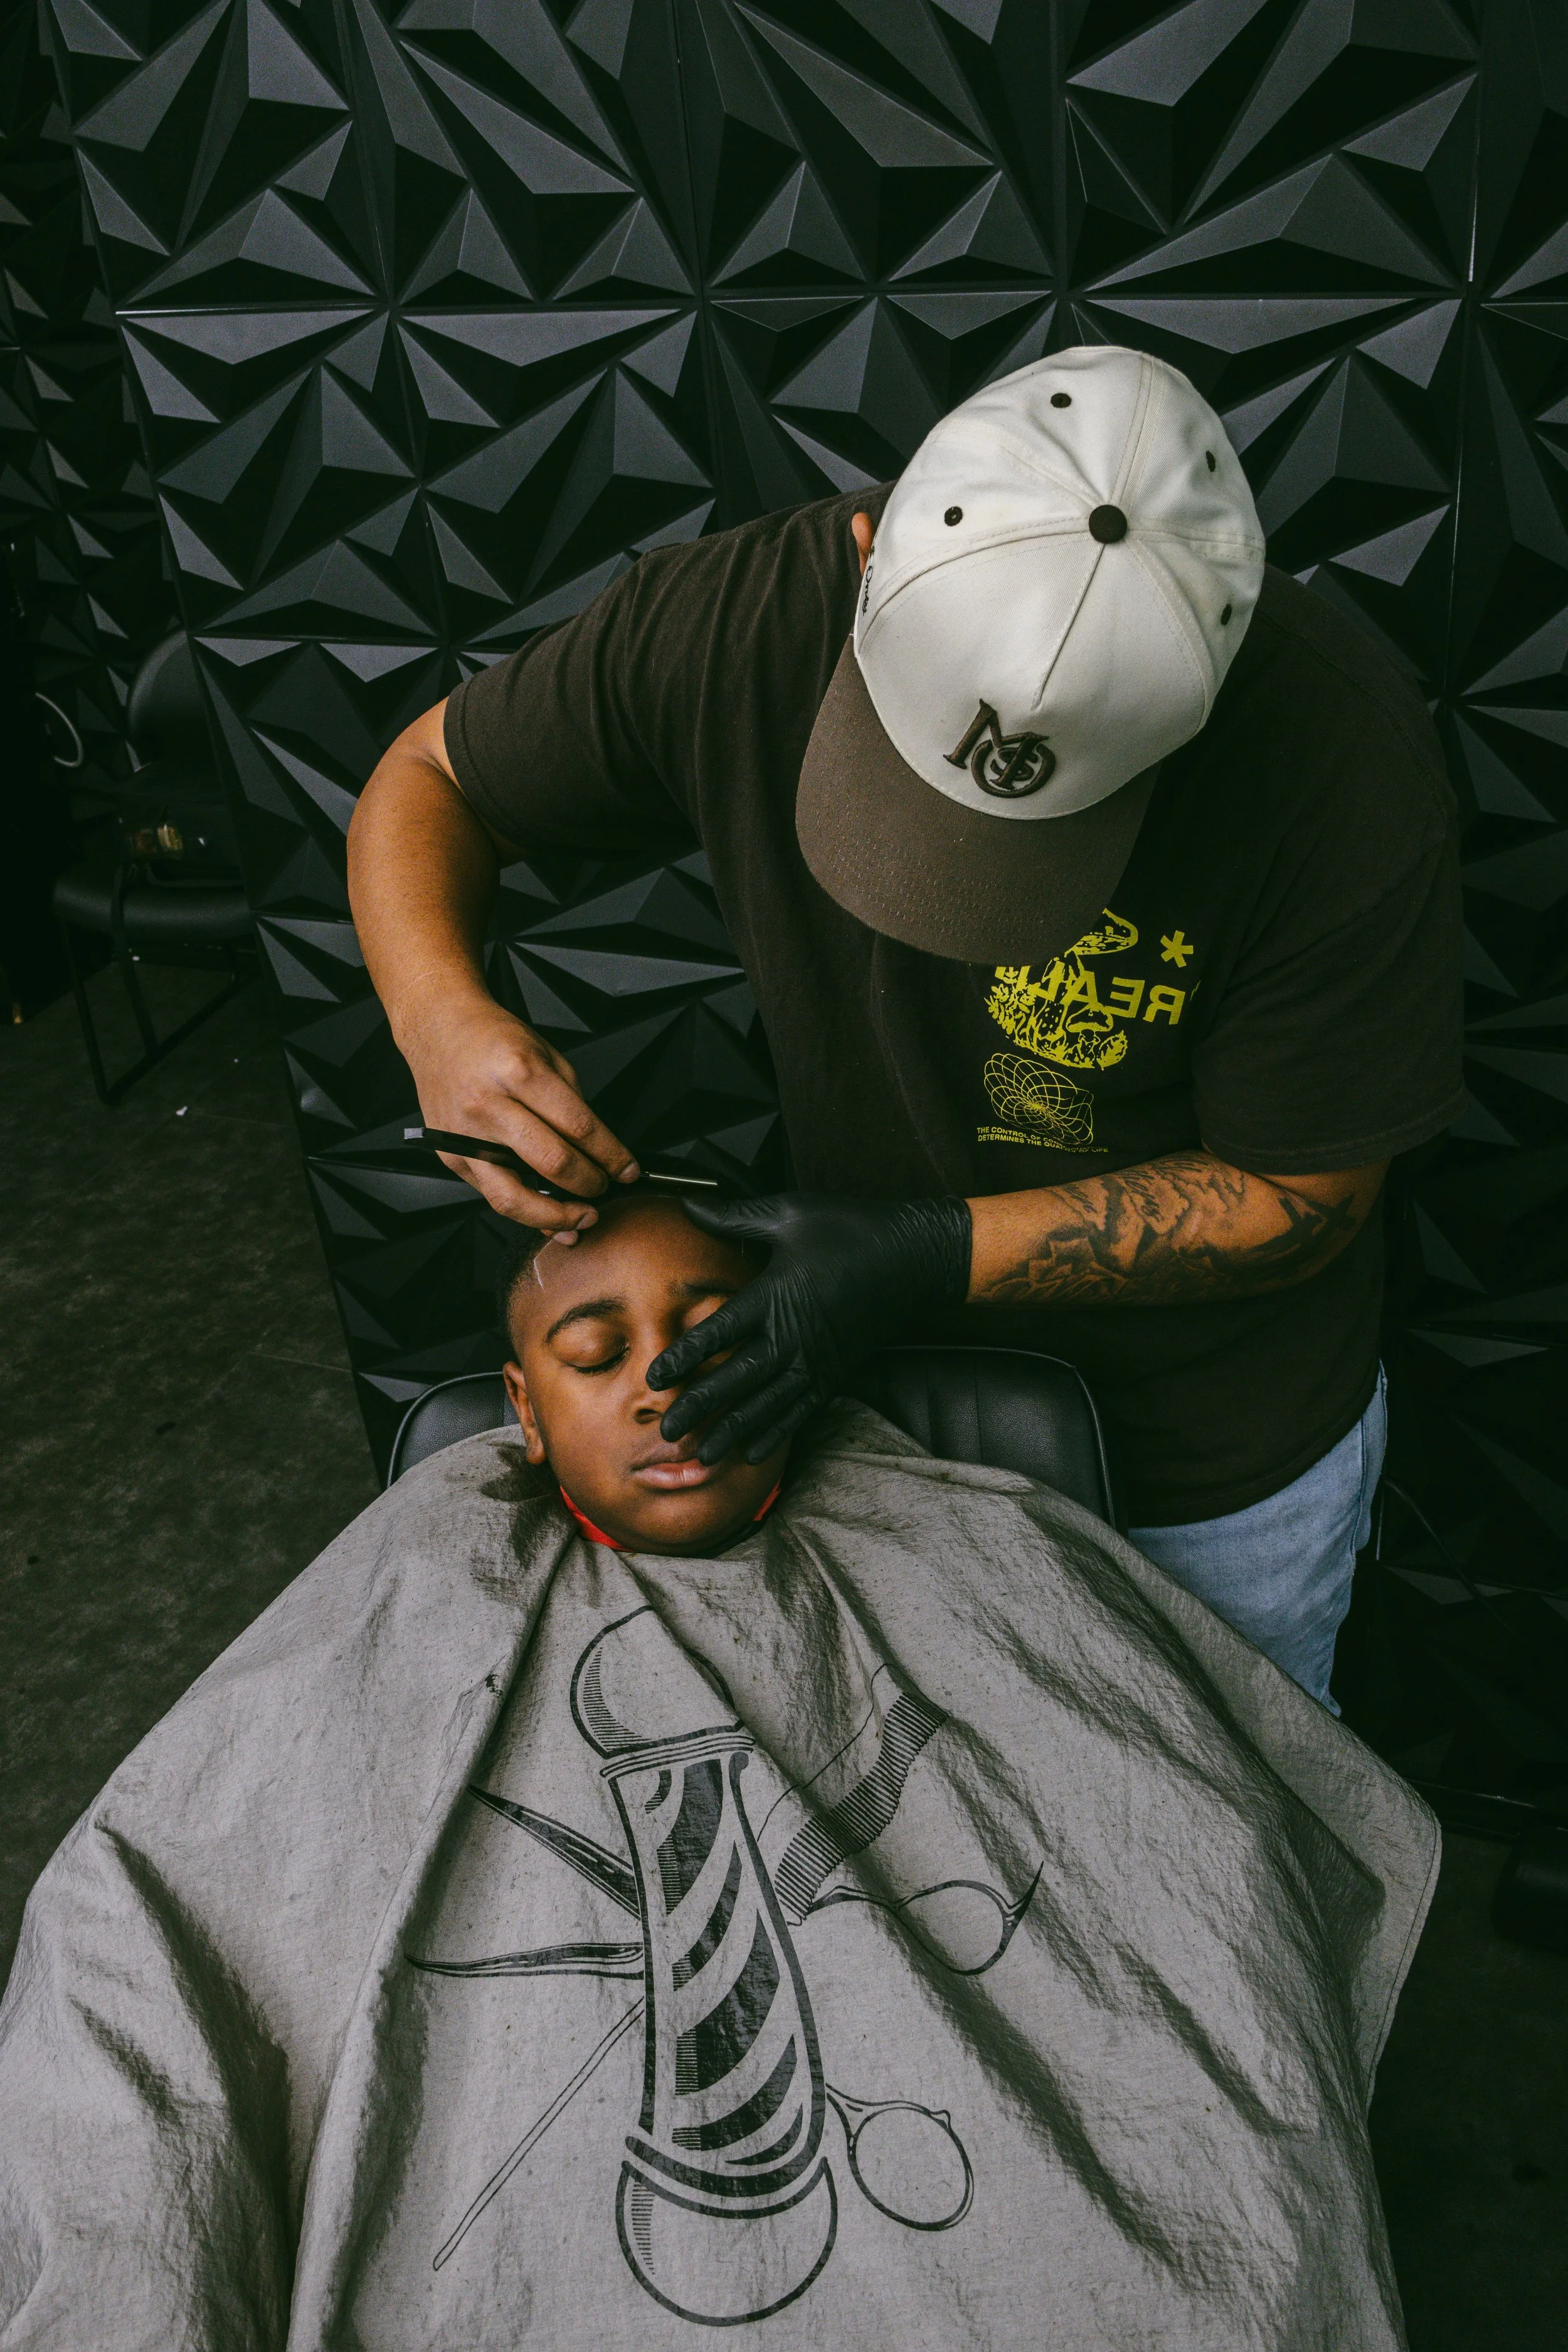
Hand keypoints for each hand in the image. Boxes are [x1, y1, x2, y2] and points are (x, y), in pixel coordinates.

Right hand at [402, 989, 640, 1236]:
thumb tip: (597, 1148)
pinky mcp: (451, 1155)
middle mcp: (489, 1106)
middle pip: (552, 1162)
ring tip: (580, 1219)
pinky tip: (545, 1214)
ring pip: (513, 1197)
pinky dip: (524, 1210)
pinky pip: (492, 1194)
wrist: (439, 1028)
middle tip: (605, 1187)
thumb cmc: (492, 1038)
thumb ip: (572, 1102)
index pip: (579, 1127)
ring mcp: (465, 1135)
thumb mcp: (546, 1053)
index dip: (611, 1156)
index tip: (627, 1170)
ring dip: (555, 1216)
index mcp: (520, 1072)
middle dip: (590, 1183)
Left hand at [648, 1193, 972, 1463]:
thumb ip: (735, 1216)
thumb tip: (689, 1204)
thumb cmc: (851, 1229)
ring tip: (704, 1456)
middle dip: (700, 1408)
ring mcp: (816, 1360)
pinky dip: (776, 1433)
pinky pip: (800, 1411)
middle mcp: (793, 1336)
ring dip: (733, 1431)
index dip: (684, 1356)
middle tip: (668, 1432)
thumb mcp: (791, 1214)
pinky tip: (754, 1453)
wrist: (915, 1257)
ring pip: (767, 1405)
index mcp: (775, 1296)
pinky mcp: (835, 1372)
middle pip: (736, 1380)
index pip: (719, 1332)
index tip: (655, 1377)